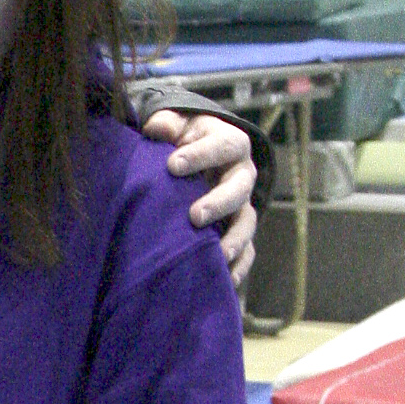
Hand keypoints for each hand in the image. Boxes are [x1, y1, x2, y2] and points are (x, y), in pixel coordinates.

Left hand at [142, 109, 257, 286]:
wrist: (193, 154)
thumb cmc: (182, 138)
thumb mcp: (175, 123)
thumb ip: (166, 124)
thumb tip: (156, 129)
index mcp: (230, 143)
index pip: (223, 146)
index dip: (201, 155)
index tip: (172, 165)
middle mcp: (242, 174)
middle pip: (240, 189)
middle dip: (219, 203)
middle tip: (194, 216)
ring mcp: (243, 204)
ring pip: (247, 222)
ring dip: (234, 239)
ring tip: (216, 254)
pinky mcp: (238, 229)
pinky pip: (248, 250)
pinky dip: (240, 266)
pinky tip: (226, 280)